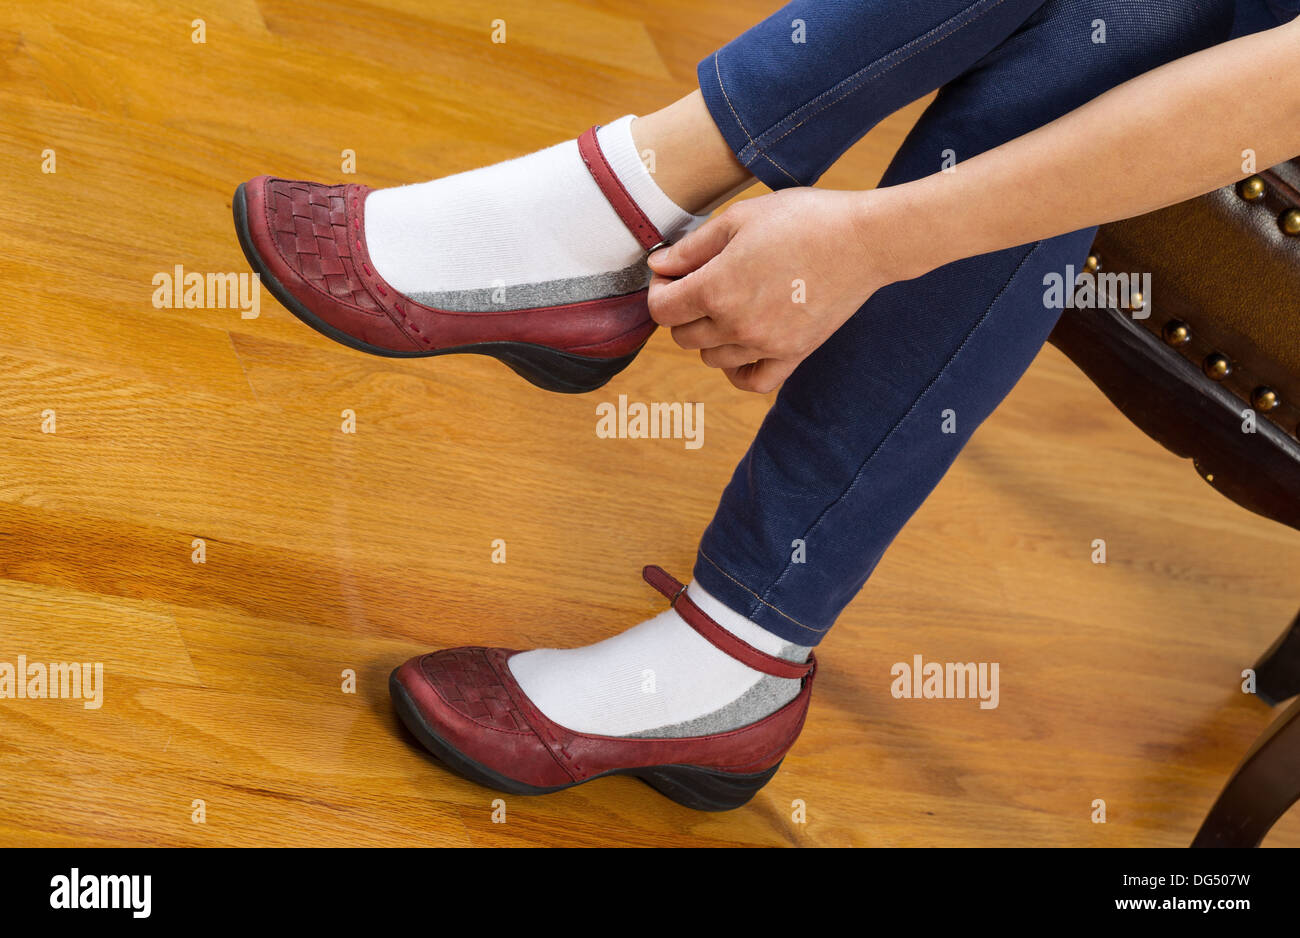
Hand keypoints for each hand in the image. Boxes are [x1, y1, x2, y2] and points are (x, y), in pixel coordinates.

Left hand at [646, 187, 896, 391]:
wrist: (865, 240)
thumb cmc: (803, 219)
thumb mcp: (739, 218)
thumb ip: (691, 247)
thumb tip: (659, 265)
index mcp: (716, 289)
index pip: (662, 309)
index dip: (659, 289)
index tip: (672, 273)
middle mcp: (736, 326)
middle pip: (682, 336)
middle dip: (682, 309)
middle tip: (699, 282)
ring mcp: (766, 346)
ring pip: (711, 359)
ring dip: (709, 336)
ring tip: (728, 305)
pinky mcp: (794, 355)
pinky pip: (751, 382)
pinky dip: (738, 371)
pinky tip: (740, 347)